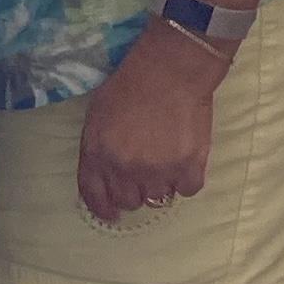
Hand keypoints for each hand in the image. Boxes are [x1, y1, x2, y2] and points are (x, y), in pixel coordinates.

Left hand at [78, 29, 222, 223]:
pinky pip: (187, 190)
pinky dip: (187, 180)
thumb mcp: (98, 114)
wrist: (170, 69)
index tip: (112, 214)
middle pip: (129, 201)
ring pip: (158, 198)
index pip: (94, 196)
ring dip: (161, 184)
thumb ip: (97, 148)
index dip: (103, 208)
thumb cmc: (131, 84)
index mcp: (97, 154)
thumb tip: (104, 175)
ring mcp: (157, 171)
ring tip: (166, 159)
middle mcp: (124, 168)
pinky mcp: (188, 167)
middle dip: (135, 190)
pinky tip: (185, 161)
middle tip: (145, 173)